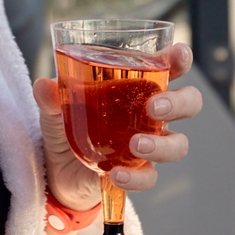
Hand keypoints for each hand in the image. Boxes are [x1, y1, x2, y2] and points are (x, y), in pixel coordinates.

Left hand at [33, 42, 203, 234]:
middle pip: (189, 102)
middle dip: (180, 103)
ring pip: (178, 144)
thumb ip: (51, 96)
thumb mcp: (55, 108)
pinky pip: (150, 177)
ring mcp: (148, 144)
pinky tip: (115, 174)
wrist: (58, 171)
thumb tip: (45, 85)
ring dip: (162, 144)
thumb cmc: (68, 125)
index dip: (180, 59)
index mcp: (137, 86)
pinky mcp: (137, 172)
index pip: (169, 67)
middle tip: (154, 107)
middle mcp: (151, 114)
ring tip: (136, 145)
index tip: (178, 56)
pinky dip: (135, 177)